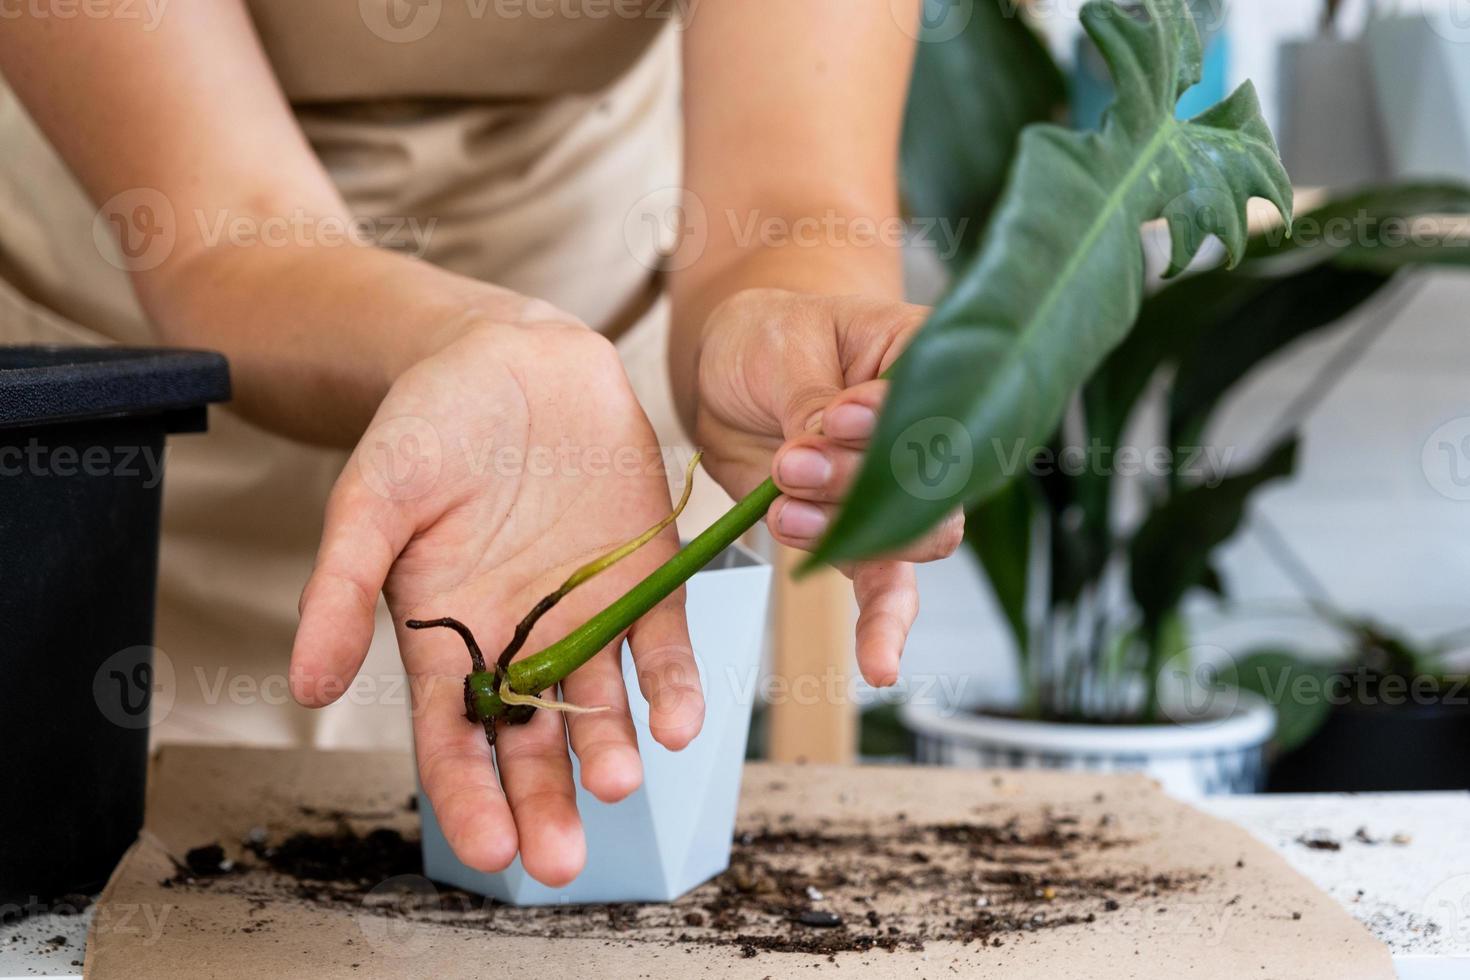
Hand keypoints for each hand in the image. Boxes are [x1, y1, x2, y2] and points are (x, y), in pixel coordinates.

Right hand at [289, 316, 702, 886]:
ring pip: (599, 703)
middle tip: (558, 859)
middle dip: (542, 801)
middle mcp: (519, 638)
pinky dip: (673, 684)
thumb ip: (340, 588)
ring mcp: (586, 612)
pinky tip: (679, 722)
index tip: (486, 847)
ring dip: (608, 749)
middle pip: (530, 740)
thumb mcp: (370, 500)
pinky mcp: (644, 578)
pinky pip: (663, 643)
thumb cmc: (429, 426)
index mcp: (446, 634)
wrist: (513, 357)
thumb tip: (306, 686)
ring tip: (616, 783)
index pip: (452, 736)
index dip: (467, 795)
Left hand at [693, 288, 964, 685]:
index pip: (941, 405)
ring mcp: (896, 491)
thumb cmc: (768, 335)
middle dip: (860, 485)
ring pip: (909, 538)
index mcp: (930, 362)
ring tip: (783, 507)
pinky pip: (883, 587)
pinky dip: (881, 627)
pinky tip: (880, 665)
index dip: (895, 426)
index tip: (838, 414)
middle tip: (795, 463)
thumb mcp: (784, 349)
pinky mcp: (856, 534)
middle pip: (933, 484)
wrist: (727, 369)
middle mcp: (929, 433)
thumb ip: (807, 405)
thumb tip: (814, 454)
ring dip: (843, 531)